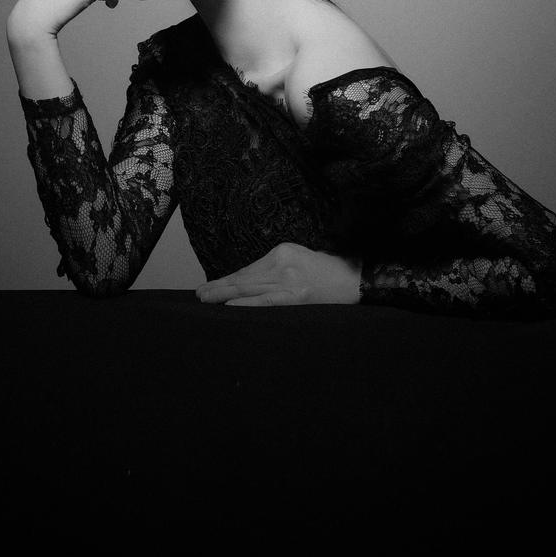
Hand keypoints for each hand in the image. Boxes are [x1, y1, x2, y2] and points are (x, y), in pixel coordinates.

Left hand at [195, 242, 361, 305]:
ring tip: (206, 299)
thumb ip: (276, 269)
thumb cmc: (330, 271)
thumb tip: (248, 283)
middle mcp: (283, 263)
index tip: (212, 284)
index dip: (228, 279)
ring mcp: (289, 279)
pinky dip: (244, 303)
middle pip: (244, 277)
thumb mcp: (299, 259)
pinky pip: (264, 300)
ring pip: (249, 288)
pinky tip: (229, 305)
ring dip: (223, 294)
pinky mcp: (296, 294)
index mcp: (283, 251)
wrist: (356, 279)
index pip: (248, 269)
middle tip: (199, 293)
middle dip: (219, 286)